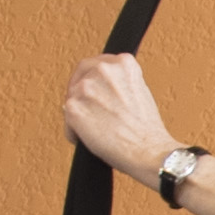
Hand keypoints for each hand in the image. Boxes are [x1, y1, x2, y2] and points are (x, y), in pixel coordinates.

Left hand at [65, 52, 173, 176]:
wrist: (148, 151)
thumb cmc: (148, 130)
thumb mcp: (140, 91)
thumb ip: (120, 82)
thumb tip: (103, 89)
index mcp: (123, 64)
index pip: (97, 63)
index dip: (94, 79)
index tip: (94, 90)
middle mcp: (103, 70)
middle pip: (80, 76)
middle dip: (81, 93)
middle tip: (89, 111)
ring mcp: (86, 88)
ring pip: (72, 98)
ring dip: (79, 113)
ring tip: (96, 129)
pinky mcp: (73, 108)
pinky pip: (67, 119)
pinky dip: (74, 132)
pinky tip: (88, 139)